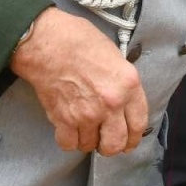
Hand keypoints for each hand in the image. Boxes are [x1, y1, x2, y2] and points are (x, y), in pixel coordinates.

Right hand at [10, 8, 148, 155]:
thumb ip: (122, 83)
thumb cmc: (78, 40)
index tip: (128, 140)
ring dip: (87, 140)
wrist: (46, 42)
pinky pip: (69, 144)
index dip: (133, 137)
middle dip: (110, 146)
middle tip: (104, 140)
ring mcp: (87, 114)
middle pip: (116, 144)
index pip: (139, 124)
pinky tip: (68, 129)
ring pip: (91, 146)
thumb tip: (123, 100)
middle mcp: (112, 104)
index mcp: (129, 85)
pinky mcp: (64, 120)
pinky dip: (68, 140)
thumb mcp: (114, 55)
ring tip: (83, 127)